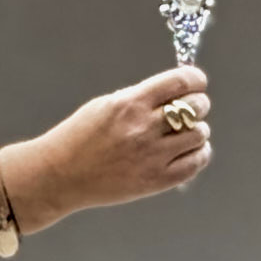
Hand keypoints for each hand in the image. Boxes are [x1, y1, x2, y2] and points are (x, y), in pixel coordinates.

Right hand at [0, 66, 211, 230]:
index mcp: (130, 103)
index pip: (180, 82)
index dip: (196, 80)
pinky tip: (188, 151)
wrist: (61, 175)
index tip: (197, 82)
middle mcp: (144, 128)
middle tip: (192, 109)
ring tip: (185, 134)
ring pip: (199, 135)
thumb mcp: (106, 105)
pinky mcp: (155, 181)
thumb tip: (174, 92)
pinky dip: (198, 154)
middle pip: (196, 107)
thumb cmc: (80, 137)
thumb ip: (141, 98)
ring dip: (197, 131)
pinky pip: (195, 163)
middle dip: (198, 104)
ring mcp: (152, 156)